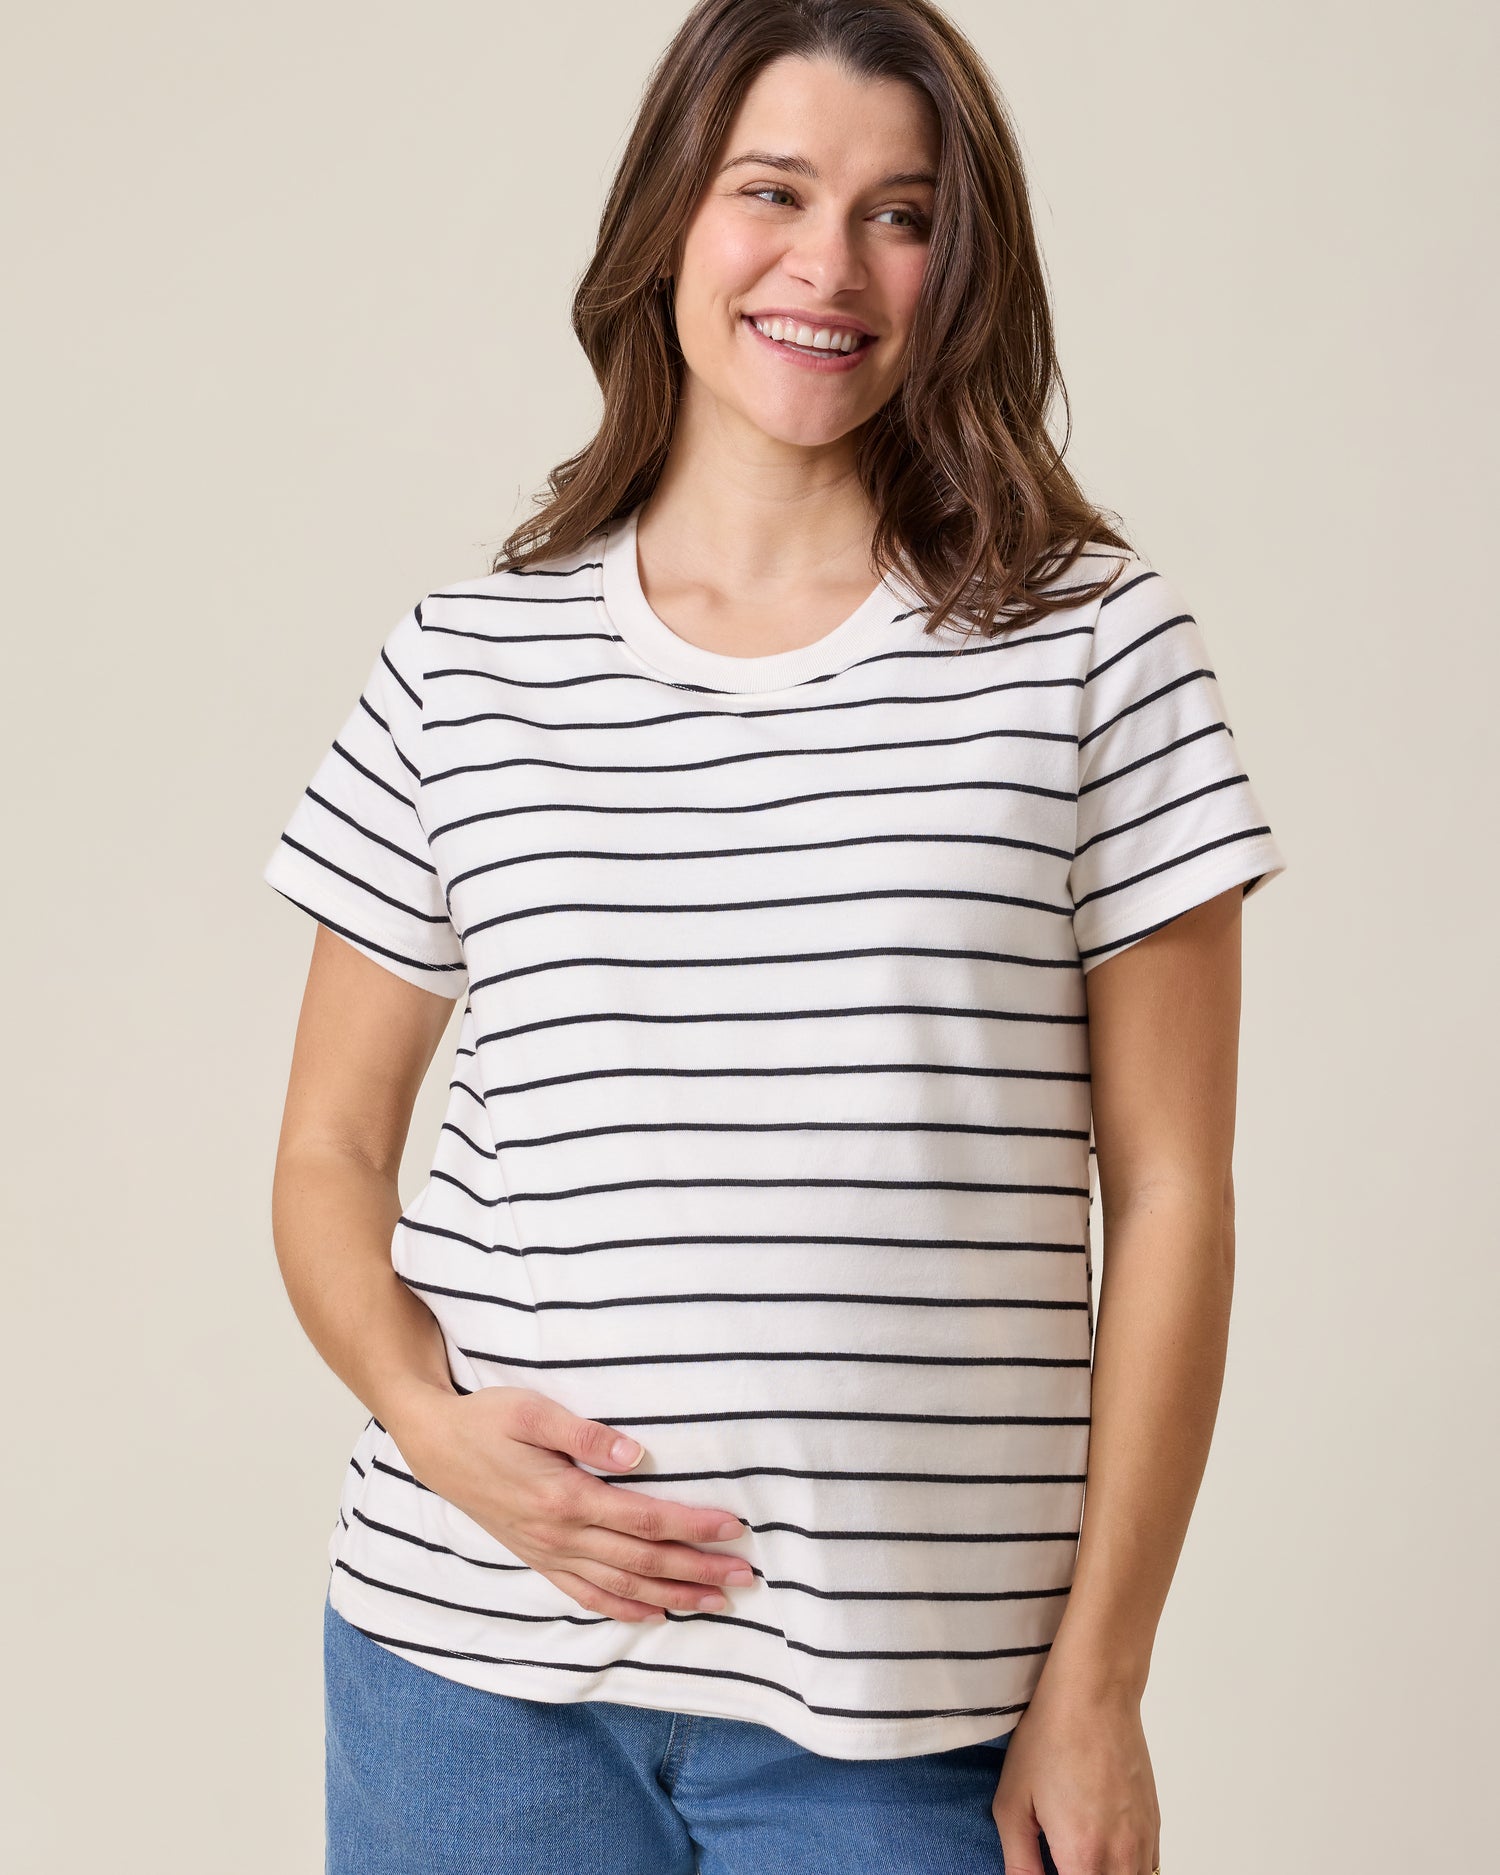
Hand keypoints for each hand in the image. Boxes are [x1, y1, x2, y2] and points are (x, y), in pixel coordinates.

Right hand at [390, 1383, 753, 1621]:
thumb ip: (585, 1435)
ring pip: (622, 1586)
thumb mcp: (532, 1411)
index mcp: (565, 1498)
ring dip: (673, 1596)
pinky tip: (653, 1615)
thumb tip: (637, 1456)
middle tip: (746, 1577)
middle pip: (643, 1563)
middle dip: (698, 1571)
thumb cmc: (487, 1419)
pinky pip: (586, 1595)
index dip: (693, 1527)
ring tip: (718, 1602)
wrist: (436, 1446)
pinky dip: (623, 1610)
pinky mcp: (539, 1558)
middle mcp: (560, 1536)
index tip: (735, 1529)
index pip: (645, 1521)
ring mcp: (549, 1553)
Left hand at [991, 1674, 1160, 1873]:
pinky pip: (1149, 1870)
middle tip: (1059, 1860)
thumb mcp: (1013, 1801)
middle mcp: (1122, 1856)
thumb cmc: (1050, 1738)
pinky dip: (1127, 1871)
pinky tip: (1102, 1853)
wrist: (1094, 1693)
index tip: (1047, 1868)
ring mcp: (1143, 1842)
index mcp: (1083, 1856)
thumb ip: (1019, 1861)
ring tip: (1078, 1857)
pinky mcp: (1153, 1826)